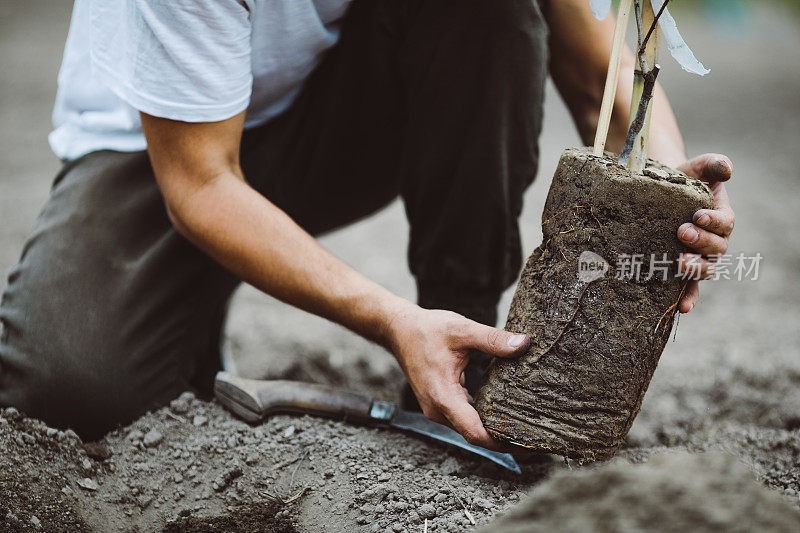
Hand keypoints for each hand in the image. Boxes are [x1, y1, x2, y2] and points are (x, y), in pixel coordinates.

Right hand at [386, 306, 529, 448]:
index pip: (475, 434)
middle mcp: (438, 410)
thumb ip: (493, 339)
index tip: (527, 442)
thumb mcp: (463, 330)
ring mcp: (437, 409)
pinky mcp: (440, 404)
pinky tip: (504, 410)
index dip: (502, 442)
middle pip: (475, 435)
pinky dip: (484, 417)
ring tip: (525, 424)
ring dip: (494, 427)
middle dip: (504, 438)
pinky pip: (465, 418)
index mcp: (443, 397)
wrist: (400, 330)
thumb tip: (524, 344)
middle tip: (536, 434)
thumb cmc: (428, 330)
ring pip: (470, 428)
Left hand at [675, 153, 734, 311]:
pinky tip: (682, 308)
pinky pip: (690, 288)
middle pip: (716, 248)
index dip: (713, 220)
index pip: (724, 222)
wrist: (661, 191)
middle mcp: (714, 242)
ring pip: (705, 270)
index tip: (697, 214)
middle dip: (700, 242)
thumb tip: (727, 170)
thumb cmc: (683, 179)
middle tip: (681, 232)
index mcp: (721, 218)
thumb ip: (714, 164)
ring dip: (695, 269)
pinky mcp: (682, 270)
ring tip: (680, 263)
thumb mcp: (699, 167)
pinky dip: (688, 298)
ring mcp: (699, 258)